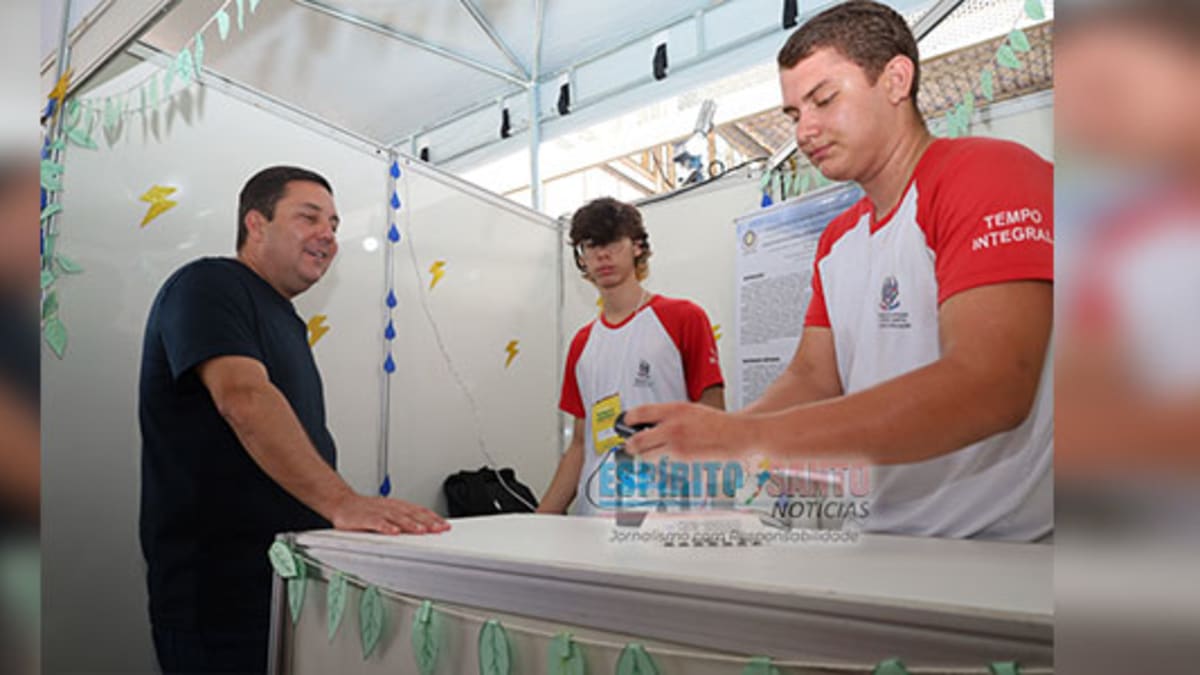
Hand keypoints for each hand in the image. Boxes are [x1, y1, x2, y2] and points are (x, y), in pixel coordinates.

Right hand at [330, 494, 450, 534]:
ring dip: (411, 524)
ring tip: (422, 530)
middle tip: (440, 529)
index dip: (433, 518)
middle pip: (412, 514)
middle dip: (428, 522)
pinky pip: (377, 523)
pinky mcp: (364, 518)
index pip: (419, 511)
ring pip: (397, 518)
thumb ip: (404, 519)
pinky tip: (394, 532)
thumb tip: (424, 527)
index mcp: (398, 506)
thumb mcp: (388, 511)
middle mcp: (390, 507)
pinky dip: (386, 527)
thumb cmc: (366, 509)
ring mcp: (378, 512)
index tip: (445, 525)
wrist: (342, 503)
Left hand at [623, 402, 746, 459]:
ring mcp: (676, 441)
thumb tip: (652, 423)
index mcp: (674, 408)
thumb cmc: (719, 423)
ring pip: (646, 452)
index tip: (623, 423)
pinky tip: (667, 456)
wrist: (739, 432)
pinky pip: (663, 459)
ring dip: (643, 454)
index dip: (627, 419)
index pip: (639, 412)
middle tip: (629, 446)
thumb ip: (671, 416)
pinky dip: (661, 459)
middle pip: (637, 438)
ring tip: (645, 453)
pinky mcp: (683, 456)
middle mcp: (672, 424)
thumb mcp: (691, 411)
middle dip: (630, 444)